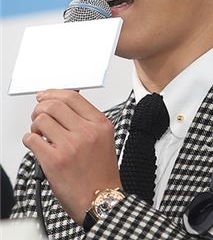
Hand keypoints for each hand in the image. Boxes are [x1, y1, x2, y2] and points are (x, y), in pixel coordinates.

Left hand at [23, 90, 121, 224]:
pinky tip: (37, 145)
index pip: (73, 97)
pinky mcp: (54, 160)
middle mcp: (87, 132)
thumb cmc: (101, 173)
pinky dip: (29, 140)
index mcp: (101, 125)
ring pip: (40, 120)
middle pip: (53, 105)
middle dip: (40, 109)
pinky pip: (31, 139)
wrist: (100, 199)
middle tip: (39, 116)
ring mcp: (70, 145)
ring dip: (35, 126)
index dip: (54, 93)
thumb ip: (86, 121)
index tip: (45, 95)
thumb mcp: (104, 139)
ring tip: (40, 135)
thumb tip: (63, 105)